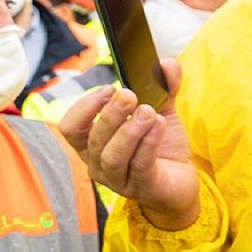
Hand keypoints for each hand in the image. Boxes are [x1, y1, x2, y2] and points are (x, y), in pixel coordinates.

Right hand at [58, 60, 199, 229]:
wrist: (181, 182)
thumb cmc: (161, 148)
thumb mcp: (161, 112)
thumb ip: (163, 88)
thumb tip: (167, 63)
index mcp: (92, 144)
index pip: (70, 127)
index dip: (84, 107)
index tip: (108, 89)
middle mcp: (98, 163)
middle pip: (92, 139)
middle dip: (110, 114)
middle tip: (128, 95)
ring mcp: (118, 179)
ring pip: (113, 155)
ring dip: (130, 130)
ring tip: (148, 111)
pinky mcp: (142, 187)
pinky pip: (140, 164)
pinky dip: (149, 142)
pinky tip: (159, 124)